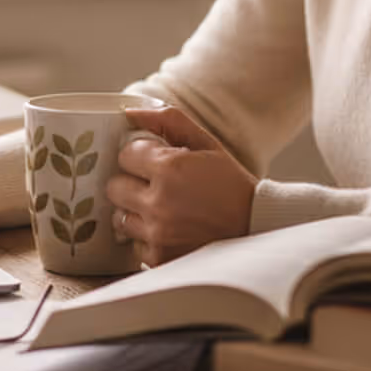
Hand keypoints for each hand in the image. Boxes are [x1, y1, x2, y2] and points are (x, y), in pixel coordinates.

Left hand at [105, 106, 257, 266]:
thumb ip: (168, 121)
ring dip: (135, 211)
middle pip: (115, 186)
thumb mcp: (206, 143)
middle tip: (155, 184)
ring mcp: (157, 233)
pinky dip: (147, 237)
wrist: (256, 228)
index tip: (155, 161)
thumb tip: (130, 112)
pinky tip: (169, 229)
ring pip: (120, 216)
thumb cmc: (231, 184)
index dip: (140, 155)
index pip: (125, 155)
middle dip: (131, 182)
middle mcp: (158, 202)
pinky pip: (134, 244)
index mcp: (169, 168)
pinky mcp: (158, 258)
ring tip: (162, 208)